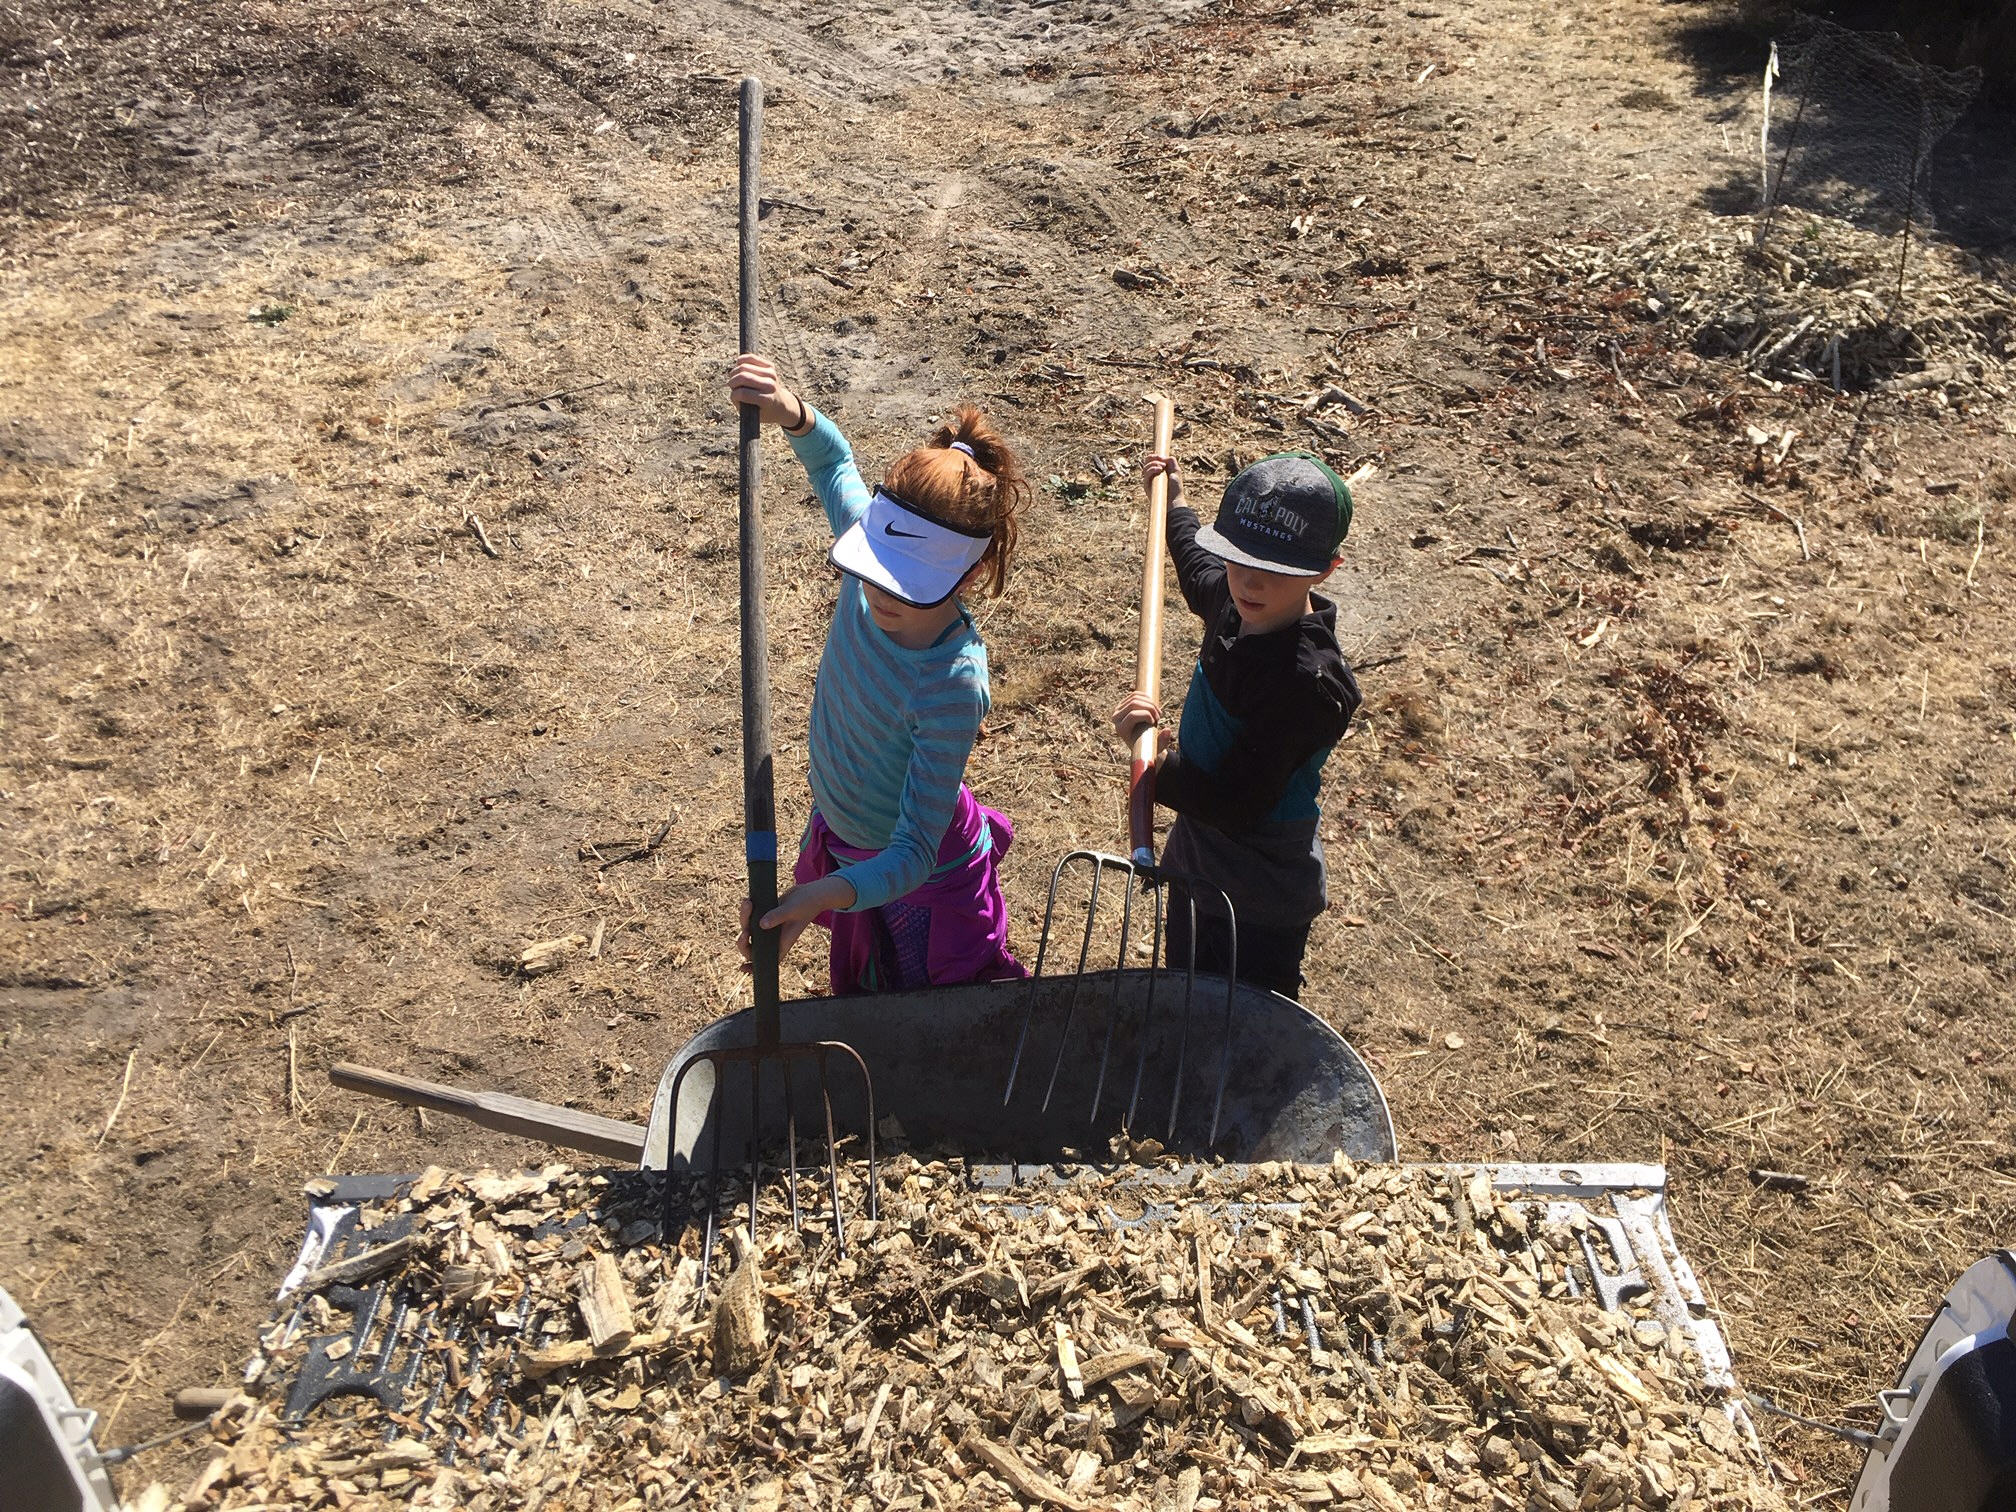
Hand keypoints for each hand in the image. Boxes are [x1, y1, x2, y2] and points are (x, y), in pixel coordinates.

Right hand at [728, 354, 809, 430]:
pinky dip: (740, 361)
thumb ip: (739, 402)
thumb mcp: (751, 414)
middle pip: (742, 377)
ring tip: (734, 378)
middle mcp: (770, 385)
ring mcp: (771, 374)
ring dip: (734, 372)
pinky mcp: (770, 366)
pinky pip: (750, 357)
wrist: (781, 404)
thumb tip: (733, 385)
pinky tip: (739, 367)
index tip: (734, 396)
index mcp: (766, 400)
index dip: (734, 394)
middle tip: (731, 385)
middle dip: (732, 381)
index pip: (743, 393)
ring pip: (744, 366)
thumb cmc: (763, 410)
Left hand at [737, 875, 856, 964]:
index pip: (767, 960)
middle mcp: (773, 937)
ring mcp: (769, 926)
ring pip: (749, 928)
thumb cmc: (806, 904)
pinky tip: (748, 899)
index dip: (754, 966)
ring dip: (744, 918)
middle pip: (752, 946)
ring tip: (748, 903)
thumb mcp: (792, 910)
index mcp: (782, 942)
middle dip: (743, 941)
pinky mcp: (766, 914)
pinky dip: (747, 910)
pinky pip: (752, 916)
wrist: (810, 893)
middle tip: (746, 931)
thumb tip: (761, 924)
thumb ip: (777, 916)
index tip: (743, 967)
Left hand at [1112, 691, 1164, 746]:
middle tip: (1159, 716)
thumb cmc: (1148, 747)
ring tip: (1158, 713)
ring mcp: (1118, 709)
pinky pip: (1135, 694)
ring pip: (1135, 697)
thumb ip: (1162, 741)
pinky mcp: (1123, 703)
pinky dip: (1147, 697)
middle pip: (1134, 703)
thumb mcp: (1156, 747)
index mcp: (1121, 729)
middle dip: (1150, 707)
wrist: (1140, 744)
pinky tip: (1154, 706)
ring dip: (1151, 703)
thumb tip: (1167, 730)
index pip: (1132, 715)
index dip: (1146, 715)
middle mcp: (1116, 718)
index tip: (1154, 722)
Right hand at [1143, 453, 1182, 503]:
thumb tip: (1161, 457)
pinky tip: (1159, 470)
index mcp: (1159, 471)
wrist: (1174, 500)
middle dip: (1152, 458)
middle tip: (1159, 459)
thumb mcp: (1176, 471)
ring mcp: (1149, 480)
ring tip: (1163, 467)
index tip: (1159, 456)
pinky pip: (1146, 474)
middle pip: (1146, 462)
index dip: (1154, 456)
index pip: (1152, 460)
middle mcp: (1152, 475)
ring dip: (1154, 464)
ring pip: (1145, 467)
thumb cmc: (1176, 488)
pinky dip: (1152, 469)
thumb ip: (1171, 460)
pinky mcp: (1146, 485)